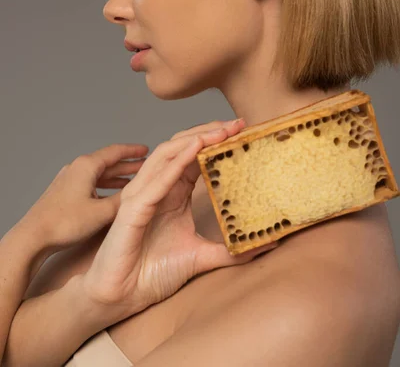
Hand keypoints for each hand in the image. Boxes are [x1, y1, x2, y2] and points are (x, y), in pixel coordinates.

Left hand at [19, 143, 149, 251]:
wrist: (33, 237)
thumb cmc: (65, 223)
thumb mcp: (102, 212)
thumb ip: (124, 201)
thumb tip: (142, 193)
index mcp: (86, 166)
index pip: (116, 152)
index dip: (134, 151)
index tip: (148, 150)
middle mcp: (77, 168)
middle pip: (108, 162)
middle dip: (128, 164)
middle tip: (147, 165)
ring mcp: (69, 180)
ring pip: (99, 174)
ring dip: (117, 177)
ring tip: (134, 180)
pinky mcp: (65, 192)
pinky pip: (91, 184)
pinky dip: (105, 187)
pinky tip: (113, 196)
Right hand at [81, 119, 278, 322]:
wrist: (123, 296)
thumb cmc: (153, 273)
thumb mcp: (201, 256)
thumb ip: (229, 251)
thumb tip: (263, 246)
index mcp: (172, 192)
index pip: (194, 156)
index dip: (216, 141)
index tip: (243, 131)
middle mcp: (157, 187)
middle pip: (182, 147)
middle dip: (209, 132)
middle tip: (237, 124)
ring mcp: (143, 195)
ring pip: (167, 154)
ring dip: (194, 139)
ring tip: (220, 131)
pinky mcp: (133, 209)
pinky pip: (155, 180)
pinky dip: (175, 162)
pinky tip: (194, 150)